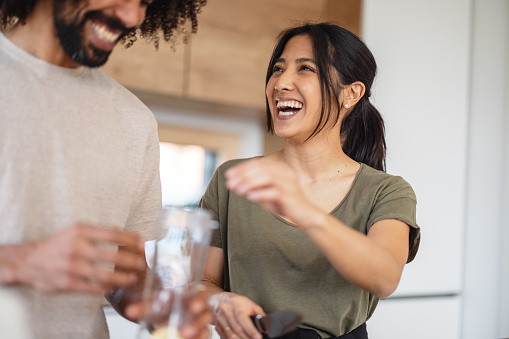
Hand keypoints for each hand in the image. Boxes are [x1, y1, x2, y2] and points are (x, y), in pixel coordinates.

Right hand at [18, 223, 145, 293]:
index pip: (113, 233)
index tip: (143, 245)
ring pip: (105, 275)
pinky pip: (93, 288)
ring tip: (132, 279)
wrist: (27, 261)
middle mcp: (76, 247)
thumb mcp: (78, 231)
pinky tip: (113, 287)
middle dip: (132, 261)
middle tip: (142, 265)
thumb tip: (134, 235)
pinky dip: (106, 288)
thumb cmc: (59, 245)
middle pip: (112, 255)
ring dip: (123, 278)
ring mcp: (71, 267)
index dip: (131, 240)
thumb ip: (103, 234)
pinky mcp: (66, 284)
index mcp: (80, 231)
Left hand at [125, 288, 212, 338]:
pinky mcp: (203, 332)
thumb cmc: (168, 306)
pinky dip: (199, 338)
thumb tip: (131, 311)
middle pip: (206, 311)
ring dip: (198, 331)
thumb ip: (145, 307)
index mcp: (191, 295)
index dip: (198, 300)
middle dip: (199, 320)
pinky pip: (205, 336)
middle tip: (188, 329)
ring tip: (186, 336)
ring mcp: (202, 320)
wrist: (174, 313)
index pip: (200, 294)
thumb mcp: (157, 305)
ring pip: (206, 326)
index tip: (193, 307)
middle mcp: (200, 307)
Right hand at [212, 293, 263, 338]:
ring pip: (230, 335)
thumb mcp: (249, 303)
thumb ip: (258, 313)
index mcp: (236, 304)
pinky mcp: (216, 326)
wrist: (219, 300)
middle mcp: (226, 310)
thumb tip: (265, 324)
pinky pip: (225, 337)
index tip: (258, 337)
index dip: (251, 329)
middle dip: (247, 337)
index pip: (242, 318)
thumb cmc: (237, 302)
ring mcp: (220, 319)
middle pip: (237, 329)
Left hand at [225, 158, 320, 226]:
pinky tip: (250, 197)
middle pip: (261, 168)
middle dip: (243, 175)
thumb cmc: (285, 203)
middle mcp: (286, 173)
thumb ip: (254, 186)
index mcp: (280, 168)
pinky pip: (273, 192)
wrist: (306, 215)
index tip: (228, 175)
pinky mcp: (290, 196)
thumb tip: (234, 182)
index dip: (241, 168)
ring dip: (249, 183)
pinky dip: (260, 193)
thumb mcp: (267, 192)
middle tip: (230, 183)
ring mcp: (289, 184)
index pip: (258, 163)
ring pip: (267, 177)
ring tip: (238, 190)